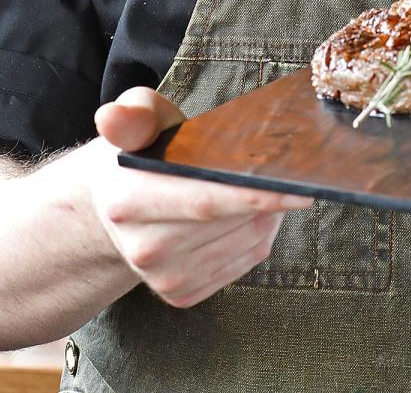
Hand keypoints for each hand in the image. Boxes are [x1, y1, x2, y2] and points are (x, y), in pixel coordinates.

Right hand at [91, 87, 312, 307]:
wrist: (113, 210)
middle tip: (295, 171)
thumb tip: (111, 115)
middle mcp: (144, 249)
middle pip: (233, 223)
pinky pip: (245, 262)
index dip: (256, 194)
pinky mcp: (183, 294)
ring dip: (272, 214)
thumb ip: (134, 114)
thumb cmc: (140, 156)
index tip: (299, 185)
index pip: (206, 200)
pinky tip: (257, 213)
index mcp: (129, 201)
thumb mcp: (137, 123)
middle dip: (272, 197)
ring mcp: (163, 278)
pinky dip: (262, 235)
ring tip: (272, 186)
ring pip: (247, 243)